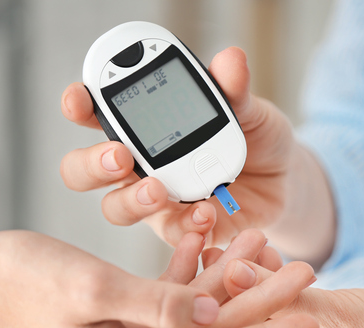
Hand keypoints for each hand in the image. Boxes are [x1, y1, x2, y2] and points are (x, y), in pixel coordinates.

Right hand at [0, 230, 317, 327]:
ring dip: (229, 271)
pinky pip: (173, 285)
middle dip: (263, 298)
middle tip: (307, 271)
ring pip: (200, 303)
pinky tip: (210, 229)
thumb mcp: (92, 289)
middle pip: (218, 326)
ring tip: (264, 239)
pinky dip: (192, 259)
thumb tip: (211, 314)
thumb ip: (156, 304)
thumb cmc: (25, 281)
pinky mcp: (127, 307)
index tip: (312, 319)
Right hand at [60, 48, 334, 262]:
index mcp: (141, 126)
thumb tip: (231, 60)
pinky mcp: (181, 227)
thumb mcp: (249, 110)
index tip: (80, 100)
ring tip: (159, 190)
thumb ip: (234, 90)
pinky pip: (169, 232)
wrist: (284, 180)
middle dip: (92, 164)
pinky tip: (206, 212)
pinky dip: (184, 224)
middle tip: (120, 156)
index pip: (94, 113)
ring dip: (131, 200)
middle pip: (84, 169)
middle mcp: (137, 165)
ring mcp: (155, 200)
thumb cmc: (255, 138)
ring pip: (116, 208)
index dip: (79, 105)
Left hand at [195, 259, 363, 327]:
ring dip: (244, 292)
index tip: (201, 302)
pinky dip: (268, 293)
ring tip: (231, 249)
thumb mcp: (331, 316)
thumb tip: (227, 269)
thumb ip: (276, 294)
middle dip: (224, 308)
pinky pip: (274, 323)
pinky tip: (257, 255)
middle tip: (209, 263)